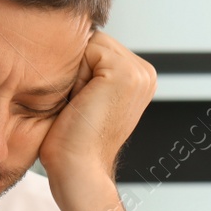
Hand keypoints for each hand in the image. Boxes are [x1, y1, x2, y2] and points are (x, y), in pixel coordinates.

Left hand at [37, 30, 155, 210]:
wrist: (77, 171)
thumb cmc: (71, 142)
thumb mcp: (83, 96)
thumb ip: (87, 69)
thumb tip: (66, 40)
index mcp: (138, 77)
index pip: (95, 46)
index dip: (76, 70)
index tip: (78, 103)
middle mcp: (144, 72)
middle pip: (92, 41)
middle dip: (75, 68)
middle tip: (78, 105)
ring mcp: (139, 71)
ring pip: (88, 44)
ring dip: (74, 72)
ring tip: (79, 104)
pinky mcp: (124, 73)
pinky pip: (86, 50)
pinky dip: (74, 75)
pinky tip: (79, 102)